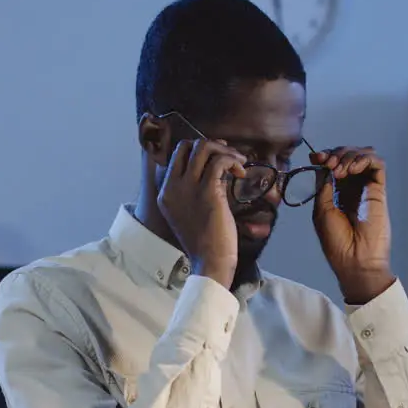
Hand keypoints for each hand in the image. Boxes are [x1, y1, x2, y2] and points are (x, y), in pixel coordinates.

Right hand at [157, 138, 246, 287]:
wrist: (210, 261)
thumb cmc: (205, 241)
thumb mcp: (189, 213)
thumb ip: (192, 192)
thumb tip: (213, 169)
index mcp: (165, 192)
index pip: (176, 156)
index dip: (198, 151)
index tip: (217, 158)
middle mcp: (172, 187)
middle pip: (186, 146)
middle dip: (211, 145)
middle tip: (228, 156)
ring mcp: (188, 187)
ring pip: (203, 147)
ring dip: (225, 150)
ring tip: (238, 162)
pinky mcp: (207, 191)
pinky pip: (219, 161)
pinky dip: (233, 161)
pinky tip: (241, 172)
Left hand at [311, 146, 396, 303]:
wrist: (355, 260)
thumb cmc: (336, 242)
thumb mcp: (321, 210)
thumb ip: (324, 185)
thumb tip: (325, 165)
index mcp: (336, 192)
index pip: (333, 163)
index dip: (326, 155)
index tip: (316, 157)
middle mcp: (353, 186)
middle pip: (348, 155)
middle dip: (336, 153)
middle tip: (329, 164)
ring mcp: (367, 187)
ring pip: (363, 155)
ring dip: (349, 155)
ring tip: (340, 170)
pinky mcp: (379, 190)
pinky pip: (377, 165)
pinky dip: (364, 159)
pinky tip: (351, 169)